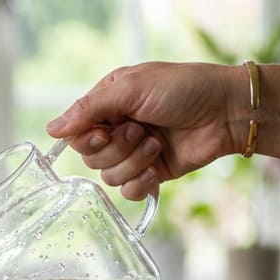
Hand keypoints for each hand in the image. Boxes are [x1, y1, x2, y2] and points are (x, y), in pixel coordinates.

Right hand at [46, 62, 241, 200]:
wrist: (228, 111)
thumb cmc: (184, 88)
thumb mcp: (132, 88)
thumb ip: (88, 108)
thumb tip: (51, 129)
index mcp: (108, 103)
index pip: (76, 132)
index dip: (86, 138)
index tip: (106, 130)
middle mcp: (117, 128)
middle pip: (89, 157)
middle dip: (115, 148)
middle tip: (140, 130)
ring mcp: (134, 152)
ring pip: (108, 176)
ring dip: (133, 162)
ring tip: (156, 143)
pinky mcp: (152, 172)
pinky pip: (128, 192)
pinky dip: (140, 184)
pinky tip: (156, 170)